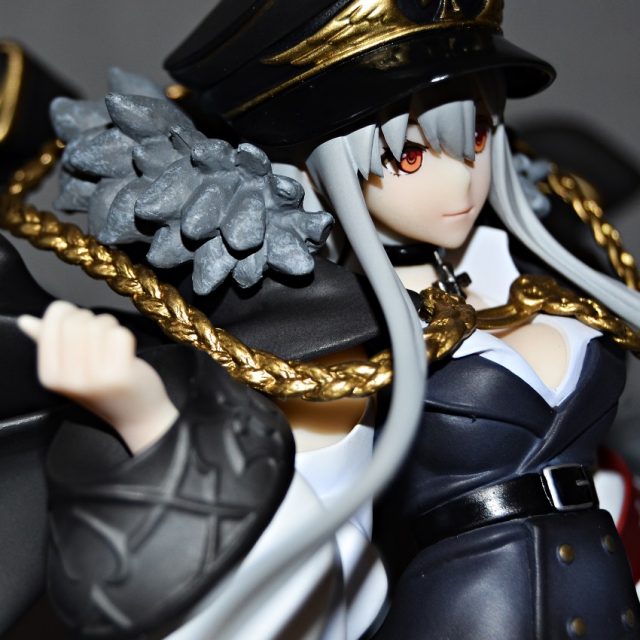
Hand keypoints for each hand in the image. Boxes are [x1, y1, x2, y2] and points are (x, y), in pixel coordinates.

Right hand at [18, 301, 178, 453]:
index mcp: (49, 376)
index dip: (70, 311)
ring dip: (110, 327)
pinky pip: (120, 334)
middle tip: (101, 336)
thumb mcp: (69, 370)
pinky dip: (126, 336)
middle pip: (77, 319)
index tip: (81, 323)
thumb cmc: (103, 386)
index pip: (53, 320)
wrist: (137, 415)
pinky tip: (125, 353)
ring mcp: (94, 378)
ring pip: (100, 324)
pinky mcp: (119, 375)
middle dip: (92, 319)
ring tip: (112, 345)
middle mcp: (67, 379)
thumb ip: (47, 344)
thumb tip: (26, 320)